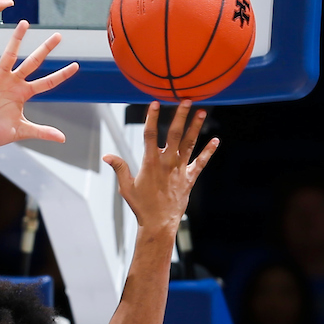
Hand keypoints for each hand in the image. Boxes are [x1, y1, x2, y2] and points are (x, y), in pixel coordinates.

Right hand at [0, 21, 78, 154]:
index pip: (47, 83)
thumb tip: (62, 138)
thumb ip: (41, 132)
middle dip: (45, 49)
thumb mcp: (21, 131)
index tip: (76, 66)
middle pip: (33, 62)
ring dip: (17, 39)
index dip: (61, 75)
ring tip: (24, 24)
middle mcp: (13, 82)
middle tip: (58, 36)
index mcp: (24, 94)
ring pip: (10, 55)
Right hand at [102, 101, 217, 233]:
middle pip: (174, 134)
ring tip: (202, 112)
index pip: (150, 135)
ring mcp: (180, 170)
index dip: (152, 118)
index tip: (155, 103)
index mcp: (150, 163)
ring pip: (189, 144)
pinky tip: (216, 141)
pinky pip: (200, 163)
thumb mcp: (126, 187)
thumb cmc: (141, 206)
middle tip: (186, 100)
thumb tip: (107, 155)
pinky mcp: (189, 179)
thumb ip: (119, 168)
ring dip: (196, 127)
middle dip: (180, 116)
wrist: (159, 223)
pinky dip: (208, 152)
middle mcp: (167, 163)